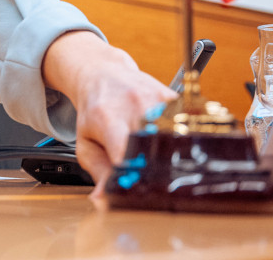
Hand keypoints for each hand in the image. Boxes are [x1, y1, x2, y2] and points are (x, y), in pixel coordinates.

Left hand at [41, 31, 174, 194]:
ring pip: (175, 136)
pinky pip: (186, 122)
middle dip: (157, 168)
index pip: (126, 152)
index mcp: (107, 118)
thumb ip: (98, 172)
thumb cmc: (93, 110)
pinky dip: (183, 136)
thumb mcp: (86, 143)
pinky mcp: (172, 95)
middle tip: (156, 182)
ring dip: (173, 153)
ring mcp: (156, 98)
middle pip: (155, 146)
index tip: (138, 189)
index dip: (134, 173)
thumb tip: (103, 199)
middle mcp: (134, 105)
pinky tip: (175, 142)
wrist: (102, 73)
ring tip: (165, 161)